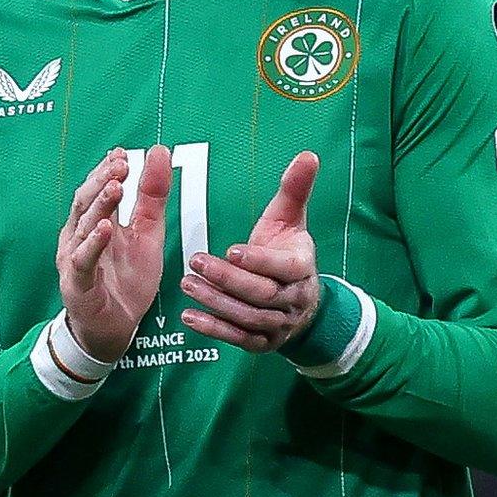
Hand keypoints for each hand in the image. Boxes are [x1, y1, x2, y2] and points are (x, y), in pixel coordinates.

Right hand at [57, 145, 171, 362]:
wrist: (115, 327)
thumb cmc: (126, 280)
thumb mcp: (148, 233)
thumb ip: (152, 197)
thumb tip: (159, 153)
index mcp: (96, 222)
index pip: (98, 189)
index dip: (108, 170)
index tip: (123, 153)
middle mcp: (80, 237)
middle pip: (86, 202)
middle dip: (102, 180)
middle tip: (121, 163)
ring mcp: (75, 259)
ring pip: (83, 226)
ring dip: (99, 205)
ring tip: (115, 186)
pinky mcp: (77, 283)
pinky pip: (83, 260)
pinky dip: (94, 243)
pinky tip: (106, 228)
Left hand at [179, 151, 321, 352]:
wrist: (303, 303)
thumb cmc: (288, 252)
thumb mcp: (291, 220)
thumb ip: (294, 189)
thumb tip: (308, 154)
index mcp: (302, 267)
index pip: (283, 266)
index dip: (258, 260)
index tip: (231, 249)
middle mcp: (294, 299)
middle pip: (262, 293)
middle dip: (228, 278)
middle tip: (196, 261)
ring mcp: (280, 324)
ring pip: (248, 316)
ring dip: (216, 302)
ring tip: (187, 284)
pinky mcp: (264, 342)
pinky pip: (239, 338)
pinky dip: (214, 329)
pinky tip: (188, 316)